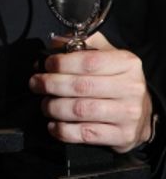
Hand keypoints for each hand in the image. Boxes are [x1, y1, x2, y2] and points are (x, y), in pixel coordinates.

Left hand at [29, 32, 152, 152]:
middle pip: (80, 86)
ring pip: (80, 110)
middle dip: (50, 85)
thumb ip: (83, 44)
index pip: (88, 61)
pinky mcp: (122, 136)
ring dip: (54, 107)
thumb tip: (56, 42)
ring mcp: (128, 114)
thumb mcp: (107, 56)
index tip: (45, 65)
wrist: (143, 115)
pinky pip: (85, 134)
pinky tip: (54, 125)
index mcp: (126, 63)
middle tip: (36, 84)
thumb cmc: (117, 82)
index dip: (61, 63)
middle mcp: (131, 88)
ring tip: (45, 104)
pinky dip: (63, 130)